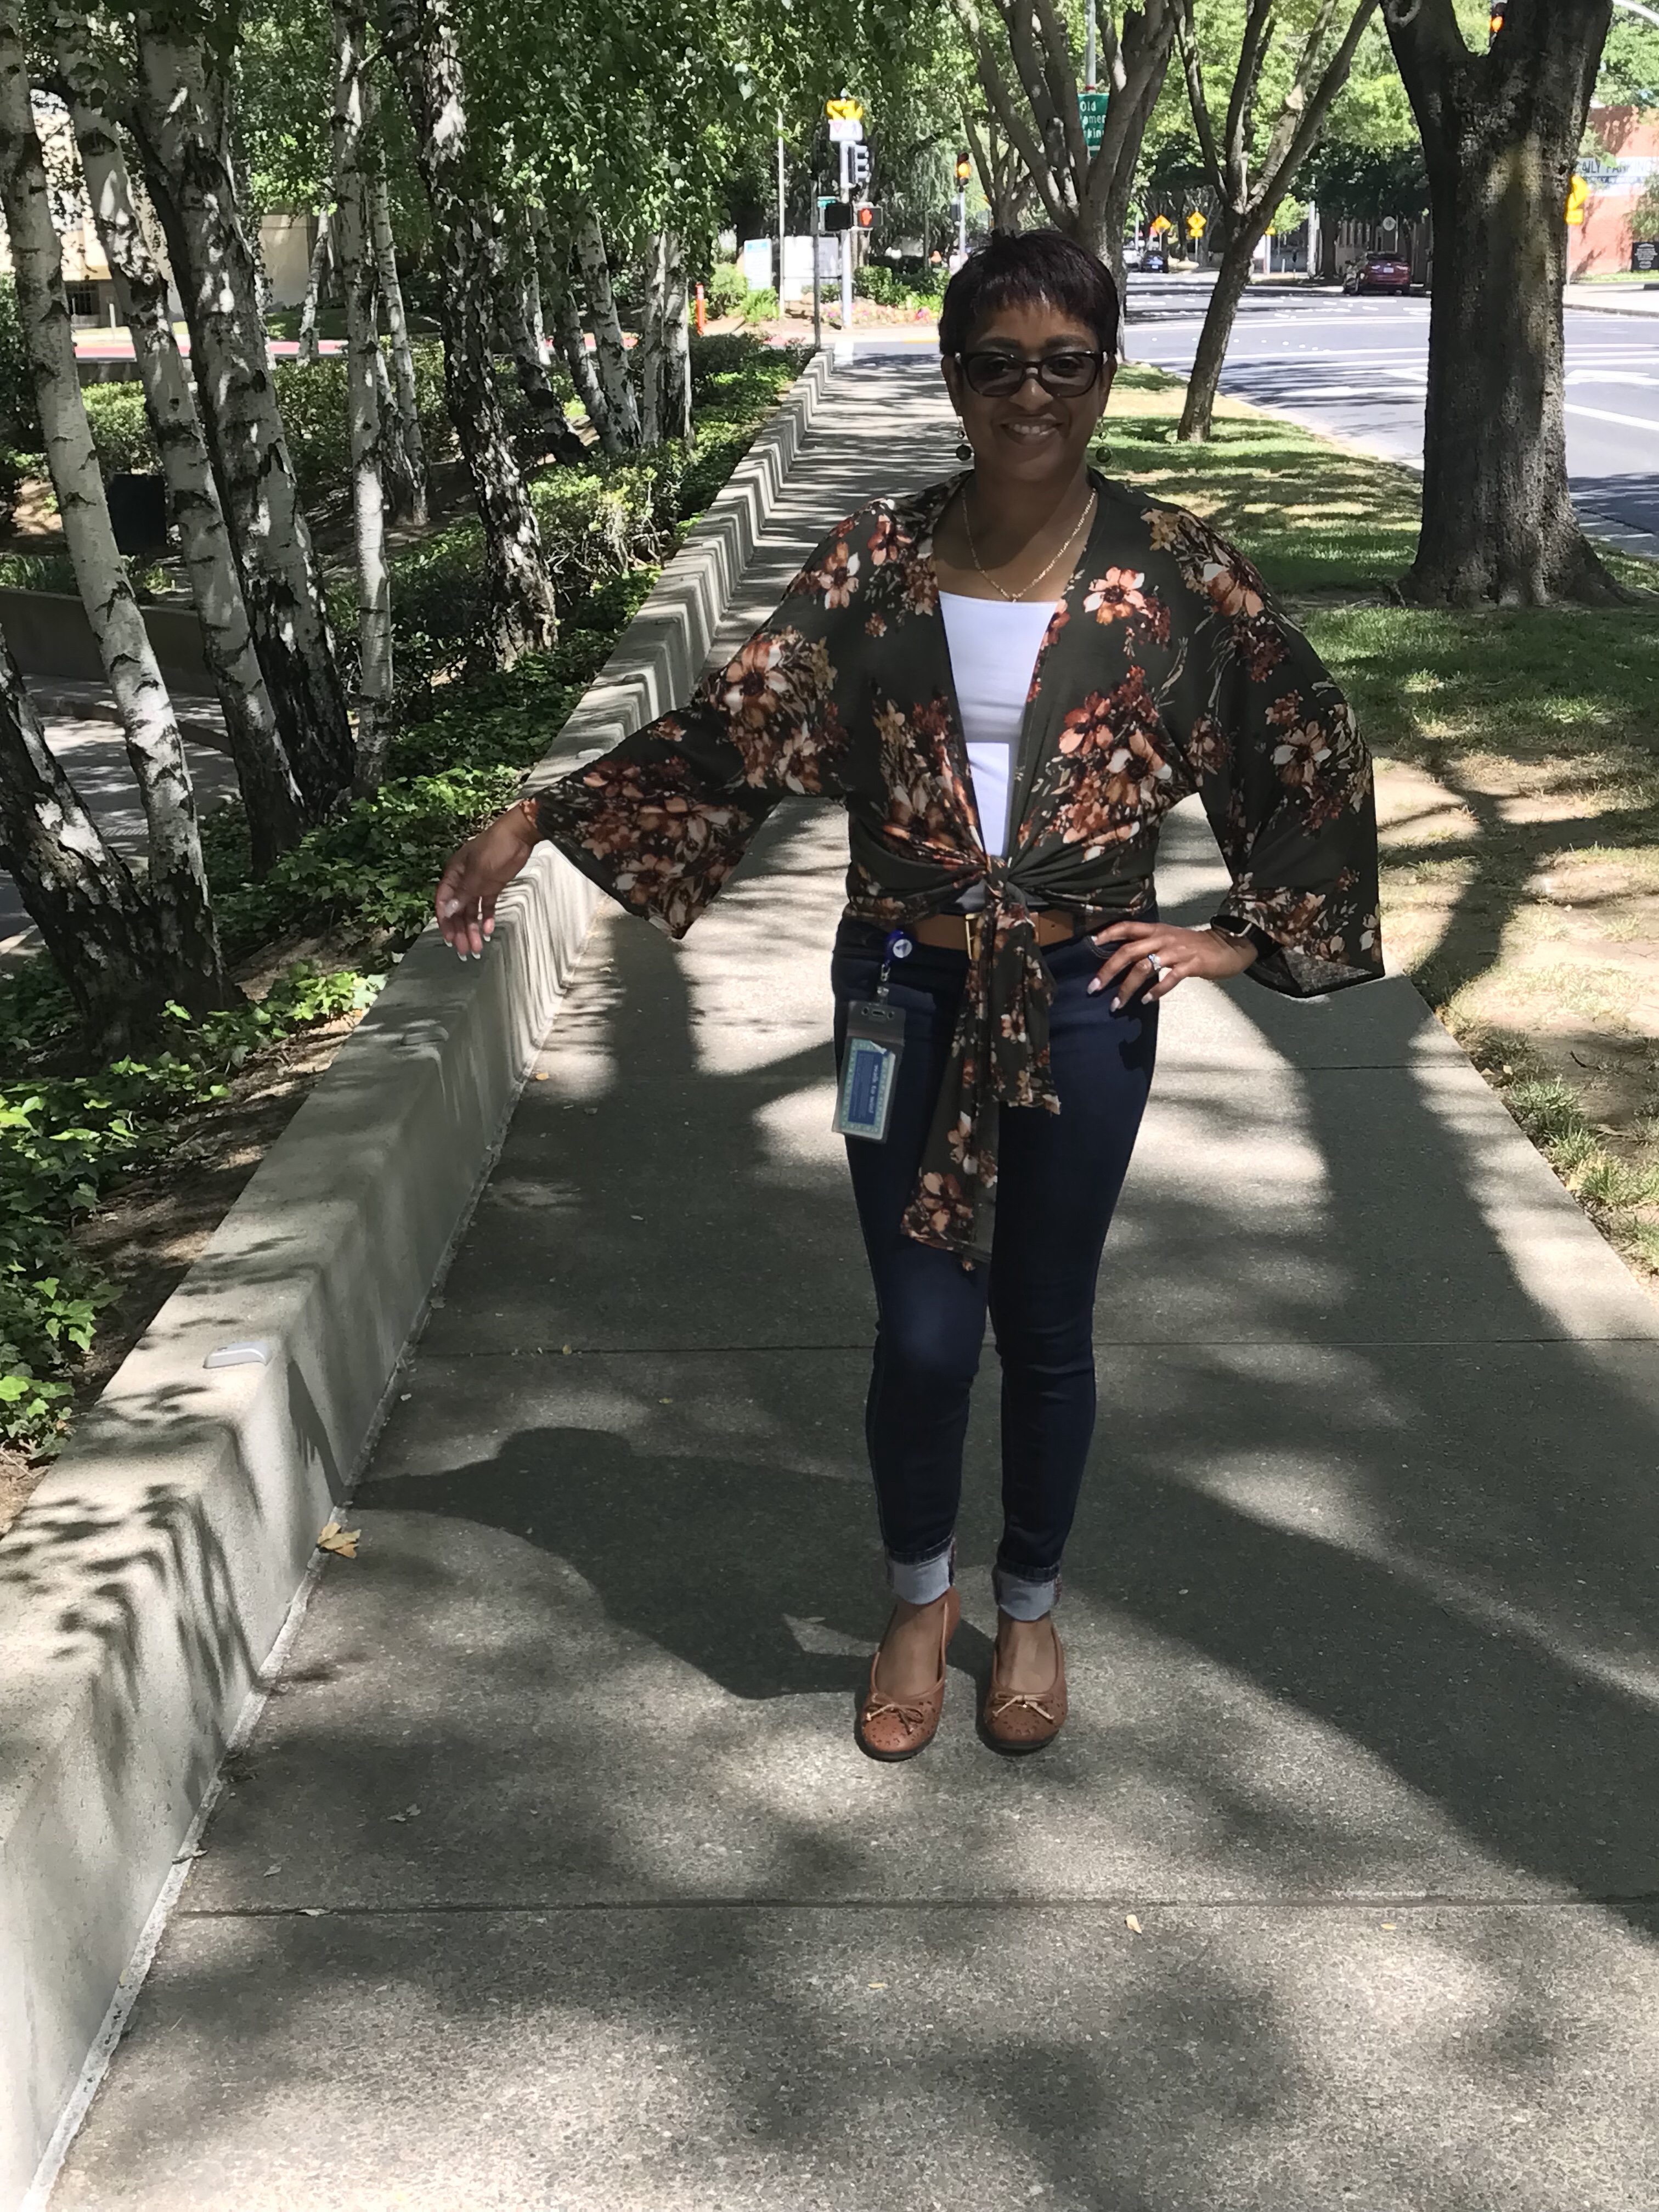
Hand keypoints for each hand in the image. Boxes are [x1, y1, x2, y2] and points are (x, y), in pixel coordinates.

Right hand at [435, 804, 539, 957]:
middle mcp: (464, 880)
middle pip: (458, 910)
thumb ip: (463, 894)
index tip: (449, 937)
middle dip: (460, 930)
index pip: (444, 901)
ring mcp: (479, 883)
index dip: (445, 920)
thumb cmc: (496, 847)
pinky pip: (486, 905)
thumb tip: (448, 910)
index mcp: (454, 873)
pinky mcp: (493, 885)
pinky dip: (486, 917)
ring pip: (472, 910)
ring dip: (472, 928)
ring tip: (476, 946)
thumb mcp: (477, 873)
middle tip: (464, 949)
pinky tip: (487, 930)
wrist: (520, 835)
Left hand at [1087, 919, 1256, 1007]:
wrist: (1226, 946)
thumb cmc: (1193, 946)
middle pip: (1129, 951)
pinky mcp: (1191, 965)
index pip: (1127, 927)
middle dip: (1108, 970)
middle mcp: (1163, 938)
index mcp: (1156, 930)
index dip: (1109, 933)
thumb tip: (1122, 958)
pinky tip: (1146, 1000)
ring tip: (1117, 1003)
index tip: (1091, 943)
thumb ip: (1147, 945)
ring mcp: (1177, 951)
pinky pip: (1170, 978)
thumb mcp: (1168, 939)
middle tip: (1094, 987)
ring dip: (1128, 987)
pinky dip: (1156, 990)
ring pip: (1144, 967)